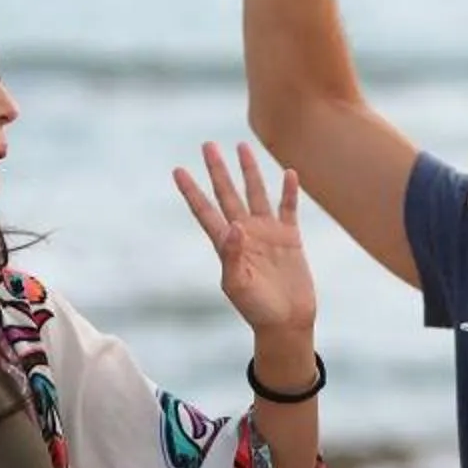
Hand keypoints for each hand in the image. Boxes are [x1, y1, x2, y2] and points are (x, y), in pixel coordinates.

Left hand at [174, 141, 318, 343]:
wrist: (286, 322)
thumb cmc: (257, 309)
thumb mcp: (237, 285)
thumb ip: (232, 255)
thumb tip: (235, 225)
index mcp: (226, 244)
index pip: (205, 210)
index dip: (191, 191)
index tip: (178, 170)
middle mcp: (244, 233)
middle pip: (227, 194)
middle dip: (217, 170)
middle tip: (207, 145)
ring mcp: (267, 233)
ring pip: (256, 193)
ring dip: (249, 171)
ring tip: (242, 146)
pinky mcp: (289, 238)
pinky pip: (288, 208)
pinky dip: (288, 191)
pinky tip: (288, 173)